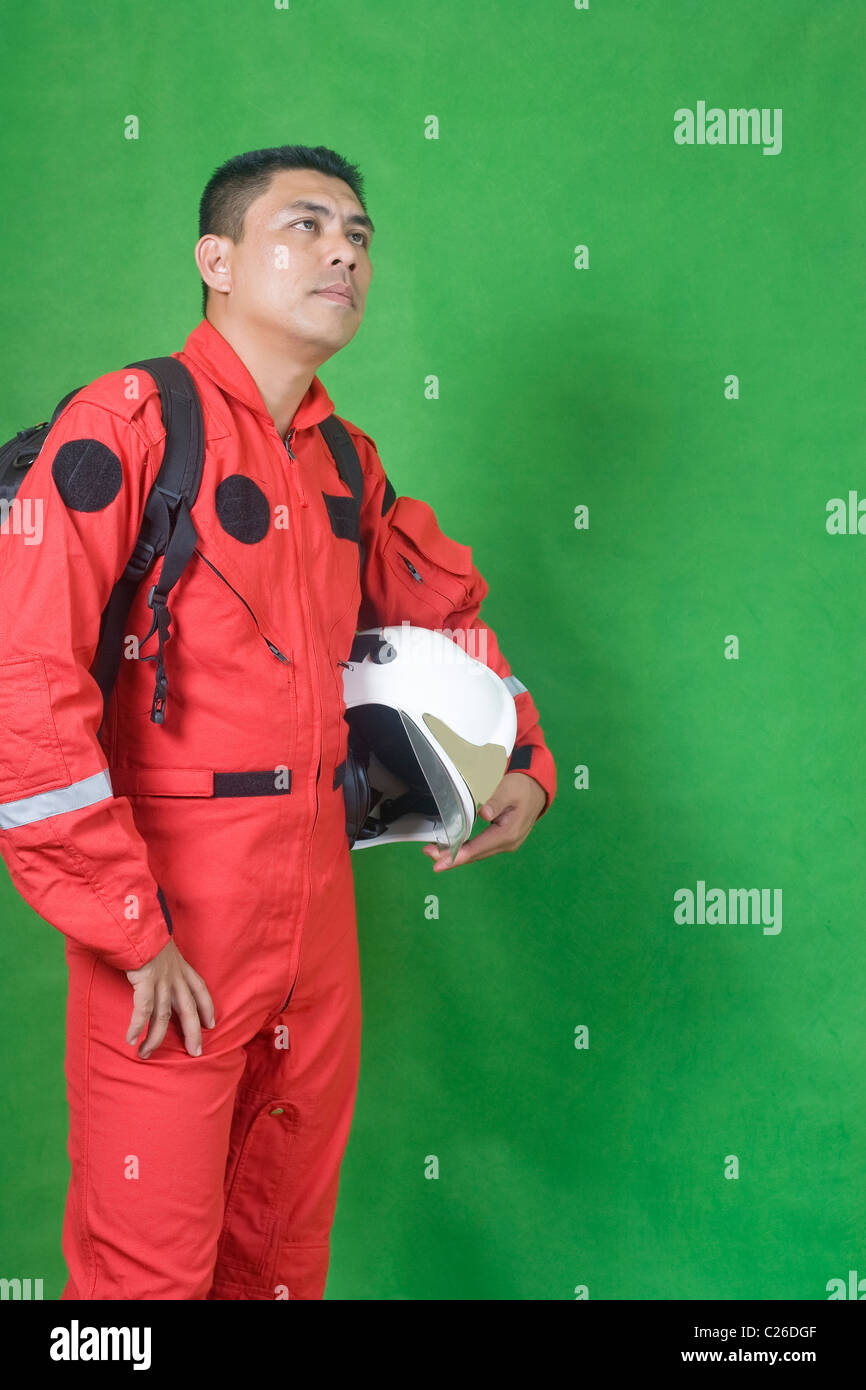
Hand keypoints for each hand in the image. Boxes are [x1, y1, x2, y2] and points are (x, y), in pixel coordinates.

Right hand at [125, 938, 214, 1059]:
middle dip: (193, 1033)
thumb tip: (155, 968)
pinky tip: (131, 1040)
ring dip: (155, 1038)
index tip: (211, 1023)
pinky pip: (143, 1010)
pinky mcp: (145, 981)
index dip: (207, 1007)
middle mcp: (175, 976)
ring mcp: (161, 980)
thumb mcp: (163, 948)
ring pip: (163, 1016)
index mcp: (181, 967)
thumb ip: (163, 961)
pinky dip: (137, 1026)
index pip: (200, 989)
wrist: (138, 923)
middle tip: (195, 1052)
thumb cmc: (146, 935)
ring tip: (145, 1054)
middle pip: (189, 1009)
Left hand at [421, 771, 546, 870]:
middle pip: (475, 854)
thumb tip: (484, 814)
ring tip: (434, 852)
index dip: (457, 856)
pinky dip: (465, 849)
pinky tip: (452, 847)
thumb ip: (495, 802)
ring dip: (456, 854)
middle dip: (451, 857)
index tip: (439, 863)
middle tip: (428, 854)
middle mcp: (507, 843)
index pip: (478, 848)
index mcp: (508, 833)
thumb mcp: (508, 789)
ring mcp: (505, 844)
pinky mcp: (501, 840)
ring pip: (477, 853)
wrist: (536, 789)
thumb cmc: (521, 787)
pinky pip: (481, 848)